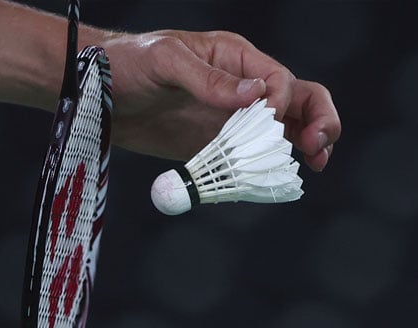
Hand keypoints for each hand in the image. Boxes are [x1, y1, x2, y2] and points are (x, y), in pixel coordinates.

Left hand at [99, 30, 340, 171]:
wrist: (98, 97)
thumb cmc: (128, 64)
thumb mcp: (166, 61)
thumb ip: (210, 79)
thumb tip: (257, 95)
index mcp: (237, 57)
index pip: (280, 79)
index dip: (282, 102)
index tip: (265, 121)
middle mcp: (244, 87)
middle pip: (301, 100)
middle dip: (319, 120)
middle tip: (318, 146)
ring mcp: (234, 119)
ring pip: (286, 130)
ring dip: (307, 144)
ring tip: (316, 164)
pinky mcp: (219, 145)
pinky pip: (254, 158)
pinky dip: (271, 169)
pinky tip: (276, 181)